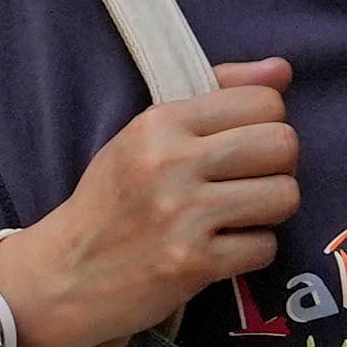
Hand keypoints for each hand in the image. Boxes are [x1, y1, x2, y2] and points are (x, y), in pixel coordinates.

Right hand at [0, 61, 300, 346]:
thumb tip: (282, 70)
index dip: (264, 126)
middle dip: (277, 167)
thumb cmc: (110, 202)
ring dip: (268, 212)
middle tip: (247, 184)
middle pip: (283, 144)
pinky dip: (250, 252)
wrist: (62, 276)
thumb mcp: (145, 137)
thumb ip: (215, 96)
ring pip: (284, 195)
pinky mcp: (193, 263)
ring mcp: (183, 214)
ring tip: (235, 217)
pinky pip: (265, 247)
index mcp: (159, 122)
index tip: (241, 149)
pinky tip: (220, 250)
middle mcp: (171, 161)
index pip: (263, 102)